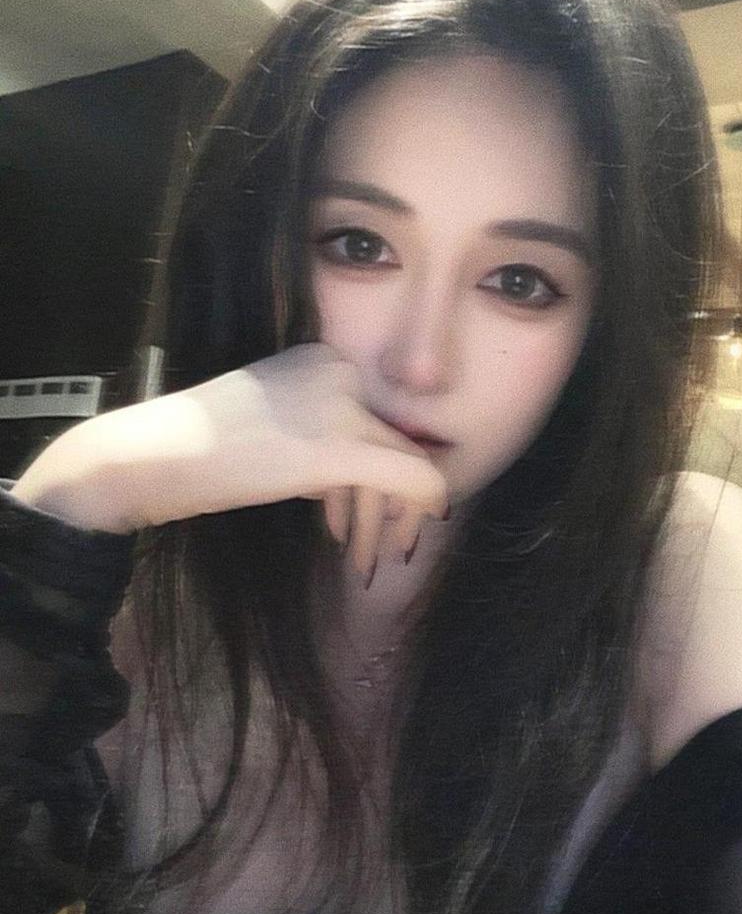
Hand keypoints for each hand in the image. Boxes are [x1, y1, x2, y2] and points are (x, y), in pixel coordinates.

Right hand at [63, 343, 448, 578]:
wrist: (154, 454)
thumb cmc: (202, 449)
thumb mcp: (274, 423)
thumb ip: (320, 436)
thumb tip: (356, 481)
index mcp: (325, 358)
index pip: (379, 415)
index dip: (379, 472)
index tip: (366, 509)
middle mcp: (342, 370)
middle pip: (397, 438)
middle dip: (391, 500)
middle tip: (386, 540)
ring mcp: (345, 404)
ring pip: (409, 462)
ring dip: (392, 518)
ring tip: (376, 555)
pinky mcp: (343, 447)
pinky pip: (413, 479)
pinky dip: (415, 513)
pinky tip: (393, 546)